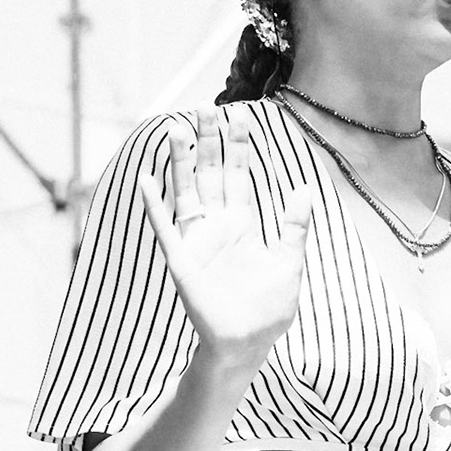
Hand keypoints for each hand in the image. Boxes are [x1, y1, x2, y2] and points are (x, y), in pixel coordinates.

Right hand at [135, 108, 314, 368]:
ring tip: (175, 127)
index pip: (238, 176)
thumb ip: (293, 225)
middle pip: (209, 173)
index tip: (241, 115)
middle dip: (208, 141)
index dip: (238, 146)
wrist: (247, 344)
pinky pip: (165, 228)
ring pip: (185, 190)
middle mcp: (216, 226)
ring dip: (180, 161)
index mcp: (241, 224)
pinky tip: (146, 180)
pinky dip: (154, 205)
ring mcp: (196, 240)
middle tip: (203, 106)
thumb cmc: (269, 310)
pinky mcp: (182, 260)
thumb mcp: (289, 262)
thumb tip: (303, 188)